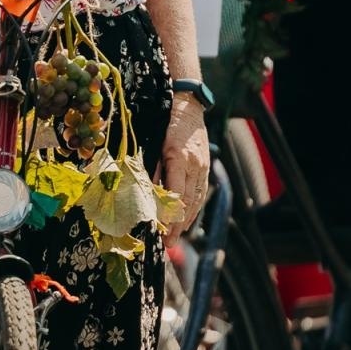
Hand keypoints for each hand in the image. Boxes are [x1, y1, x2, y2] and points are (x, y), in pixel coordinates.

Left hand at [160, 99, 209, 243]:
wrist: (188, 105)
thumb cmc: (166, 122)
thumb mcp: (154, 142)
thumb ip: (151, 168)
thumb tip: (144, 193)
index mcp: (179, 157)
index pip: (176, 193)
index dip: (170, 214)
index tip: (162, 231)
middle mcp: (195, 165)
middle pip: (188, 201)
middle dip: (178, 225)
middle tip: (168, 244)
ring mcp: (203, 167)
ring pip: (196, 200)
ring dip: (186, 221)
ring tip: (175, 239)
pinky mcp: (206, 168)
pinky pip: (201, 193)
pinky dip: (193, 209)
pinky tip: (186, 220)